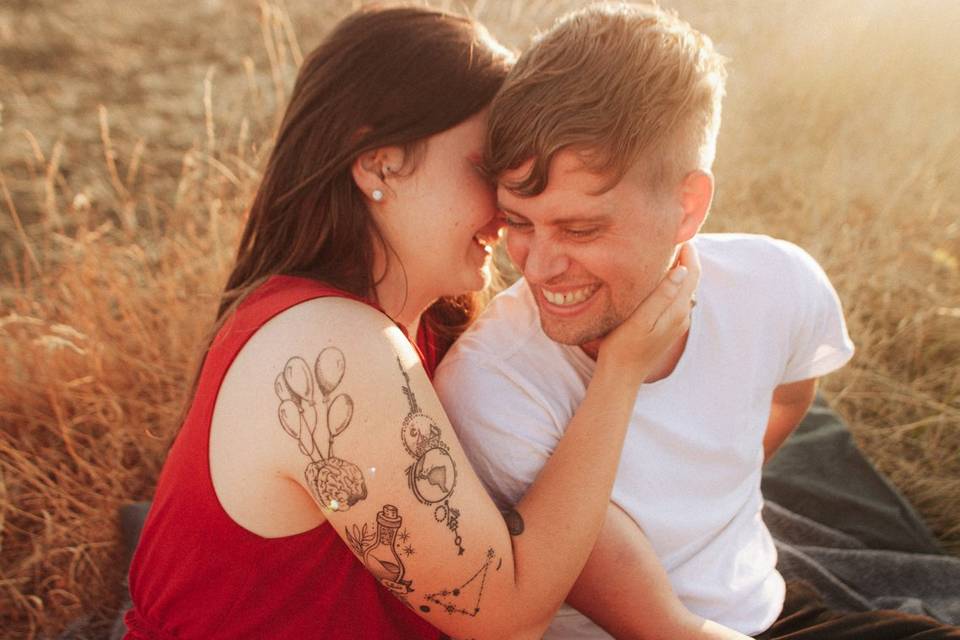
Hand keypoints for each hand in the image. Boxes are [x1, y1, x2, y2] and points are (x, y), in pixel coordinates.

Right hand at [597, 242, 700, 378]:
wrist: (621, 375)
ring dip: (678, 271)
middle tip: (671, 237)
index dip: (688, 252)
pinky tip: (658, 280)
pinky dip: (672, 284)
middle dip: (685, 258)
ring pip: (683, 289)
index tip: (678, 233)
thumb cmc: (624, 346)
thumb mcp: (641, 319)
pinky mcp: (667, 327)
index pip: (692, 273)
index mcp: (677, 310)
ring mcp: (676, 323)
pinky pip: (675, 299)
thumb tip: (682, 270)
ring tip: (664, 253)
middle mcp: (682, 315)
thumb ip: (662, 295)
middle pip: (691, 280)